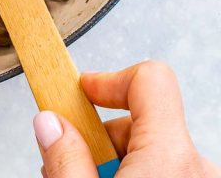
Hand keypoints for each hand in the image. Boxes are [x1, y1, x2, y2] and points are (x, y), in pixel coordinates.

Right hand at [33, 61, 220, 176]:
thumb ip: (66, 159)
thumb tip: (50, 123)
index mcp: (172, 160)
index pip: (150, 80)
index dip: (108, 80)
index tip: (81, 92)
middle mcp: (199, 169)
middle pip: (142, 121)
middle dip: (101, 137)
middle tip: (70, 162)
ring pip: (154, 152)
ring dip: (118, 163)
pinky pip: (167, 173)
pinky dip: (138, 177)